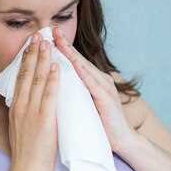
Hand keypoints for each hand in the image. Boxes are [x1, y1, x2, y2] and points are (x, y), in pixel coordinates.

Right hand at [8, 32, 59, 170]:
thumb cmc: (27, 155)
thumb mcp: (20, 129)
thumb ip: (24, 115)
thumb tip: (28, 104)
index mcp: (16, 109)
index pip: (20, 79)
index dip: (25, 61)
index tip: (30, 46)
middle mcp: (21, 106)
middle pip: (26, 74)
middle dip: (32, 53)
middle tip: (38, 36)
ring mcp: (31, 112)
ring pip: (36, 80)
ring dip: (43, 60)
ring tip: (47, 43)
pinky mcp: (44, 120)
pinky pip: (49, 95)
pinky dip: (53, 79)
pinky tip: (57, 67)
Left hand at [53, 27, 132, 153]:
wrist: (122, 141)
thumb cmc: (101, 126)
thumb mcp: (84, 105)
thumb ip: (75, 94)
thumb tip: (57, 87)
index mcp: (93, 82)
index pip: (75, 62)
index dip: (62, 49)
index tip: (48, 37)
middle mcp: (100, 80)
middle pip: (79, 60)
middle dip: (65, 44)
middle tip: (52, 29)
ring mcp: (104, 87)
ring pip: (84, 67)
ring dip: (71, 54)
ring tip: (59, 41)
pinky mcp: (106, 98)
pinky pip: (92, 83)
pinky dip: (82, 72)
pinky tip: (74, 64)